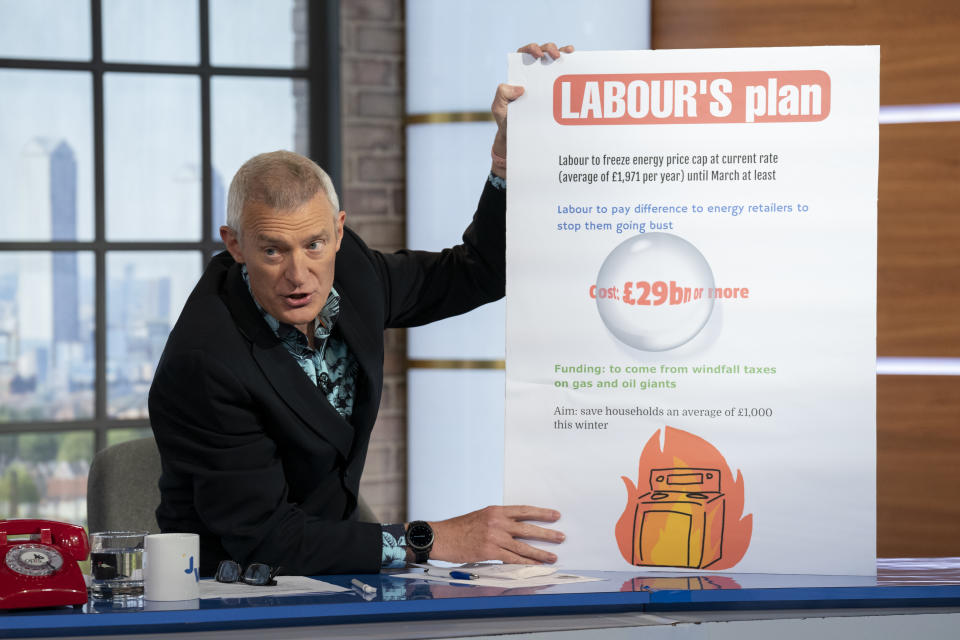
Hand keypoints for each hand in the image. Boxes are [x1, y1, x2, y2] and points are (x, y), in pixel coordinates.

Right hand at [428, 505, 564, 564]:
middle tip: (561, 537)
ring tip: (553, 556)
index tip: (555, 515)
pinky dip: (525, 562)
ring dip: (540, 552)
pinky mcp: (490, 551)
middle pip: (528, 528)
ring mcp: (494, 537)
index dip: (541, 513)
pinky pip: (512, 558)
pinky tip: (535, 565)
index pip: (524, 510)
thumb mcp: (480, 516)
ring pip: (523, 546)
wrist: (441, 537)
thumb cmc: (458, 528)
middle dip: (547, 533)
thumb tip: (512, 528)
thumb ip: (497, 521)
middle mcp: (497, 522)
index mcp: (496, 510)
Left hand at [490, 42, 574, 176]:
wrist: (519, 135)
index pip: (524, 54)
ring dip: (563, 52)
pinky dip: (572, 66)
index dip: (531, 49)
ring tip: (569, 53)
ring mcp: (546, 81)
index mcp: (519, 75)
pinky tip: (577, 64)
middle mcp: (534, 74)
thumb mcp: (499, 108)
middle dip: (550, 49)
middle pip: (542, 52)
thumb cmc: (507, 120)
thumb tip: (520, 87)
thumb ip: (502, 94)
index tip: (538, 55)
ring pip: (555, 60)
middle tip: (556, 55)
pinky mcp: (557, 90)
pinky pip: (565, 75)